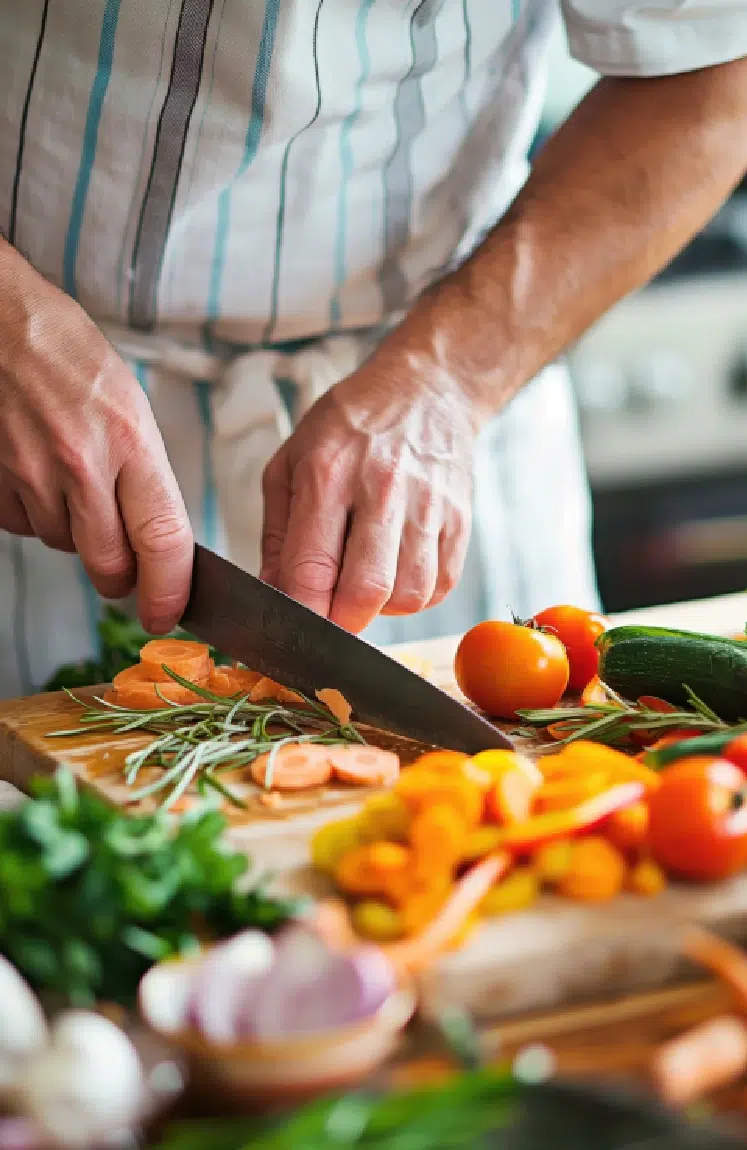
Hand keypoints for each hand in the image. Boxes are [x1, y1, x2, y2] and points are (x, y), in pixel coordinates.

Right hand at [0, 243, 192, 632]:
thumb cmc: (66, 351)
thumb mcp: (129, 405)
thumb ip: (143, 475)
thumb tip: (155, 536)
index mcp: (130, 441)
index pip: (163, 539)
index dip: (170, 589)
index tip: (169, 610)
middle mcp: (81, 463)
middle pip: (109, 565)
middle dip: (122, 577)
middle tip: (127, 567)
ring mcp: (30, 474)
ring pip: (63, 545)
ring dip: (75, 533)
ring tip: (72, 480)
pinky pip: (22, 524)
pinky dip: (34, 512)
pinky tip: (35, 471)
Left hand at [260, 338, 478, 632]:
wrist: (425, 390)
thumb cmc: (348, 428)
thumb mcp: (290, 463)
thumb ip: (279, 536)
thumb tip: (274, 597)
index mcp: (328, 473)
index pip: (312, 570)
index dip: (301, 614)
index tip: (294, 630)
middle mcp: (383, 489)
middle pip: (366, 592)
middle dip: (343, 623)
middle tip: (330, 616)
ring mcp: (429, 505)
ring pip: (408, 596)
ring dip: (381, 609)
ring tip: (365, 585)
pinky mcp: (460, 520)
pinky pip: (441, 587)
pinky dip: (415, 596)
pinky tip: (397, 573)